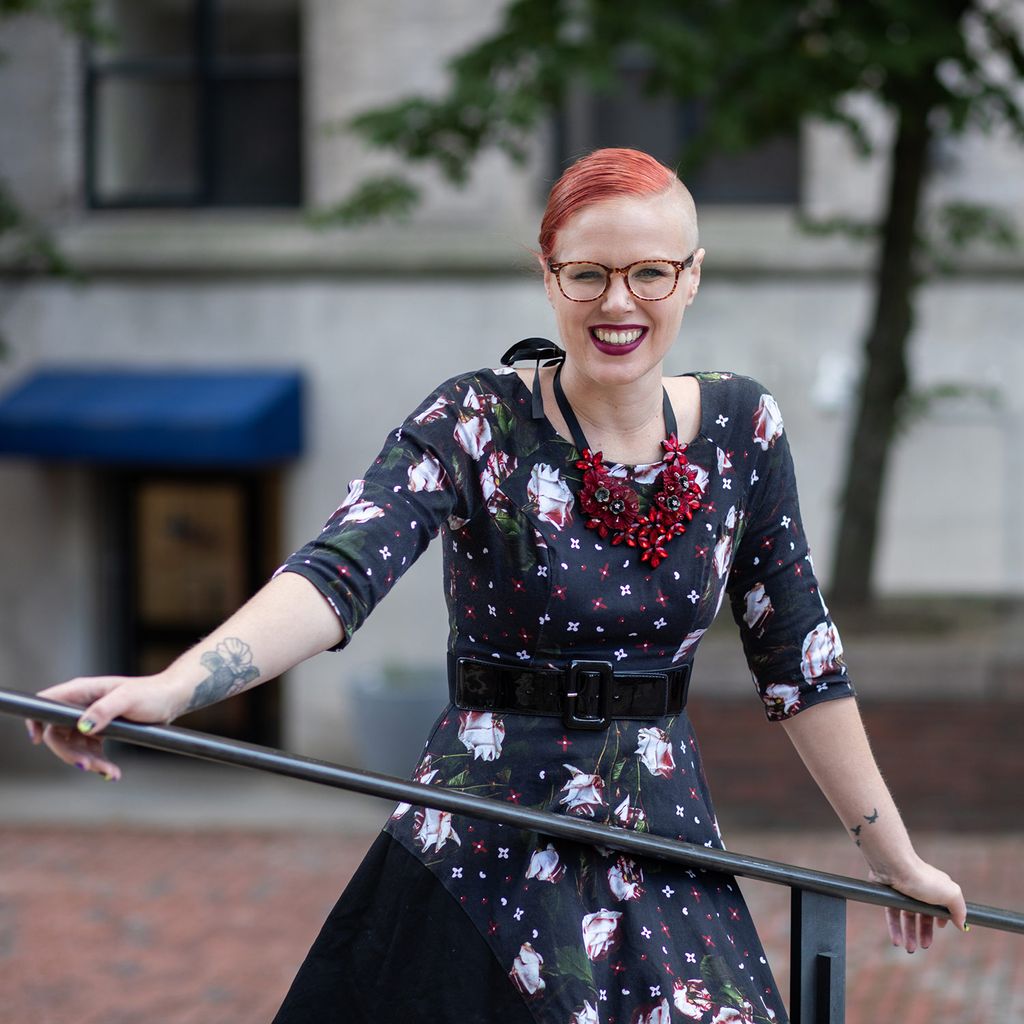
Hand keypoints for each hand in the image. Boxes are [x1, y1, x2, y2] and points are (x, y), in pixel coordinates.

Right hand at [25, 675, 183, 779]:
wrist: (172, 698)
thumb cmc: (151, 693)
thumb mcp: (128, 698)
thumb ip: (104, 709)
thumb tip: (82, 726)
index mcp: (82, 691)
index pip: (46, 703)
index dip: (36, 720)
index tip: (37, 740)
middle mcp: (81, 704)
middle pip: (57, 733)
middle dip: (70, 753)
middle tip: (89, 767)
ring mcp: (90, 718)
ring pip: (75, 746)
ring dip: (89, 762)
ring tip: (110, 773)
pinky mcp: (101, 730)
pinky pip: (90, 750)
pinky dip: (99, 763)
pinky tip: (113, 773)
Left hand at [869, 859, 967, 952]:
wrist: (895, 867)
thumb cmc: (924, 879)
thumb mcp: (951, 895)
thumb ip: (959, 910)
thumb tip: (962, 924)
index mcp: (936, 888)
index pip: (940, 906)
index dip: (940, 918)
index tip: (940, 927)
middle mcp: (920, 889)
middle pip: (923, 915)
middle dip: (925, 932)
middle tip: (924, 945)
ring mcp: (904, 892)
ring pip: (907, 917)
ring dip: (909, 934)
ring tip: (910, 949)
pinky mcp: (889, 895)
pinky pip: (892, 915)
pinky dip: (895, 929)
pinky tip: (897, 941)